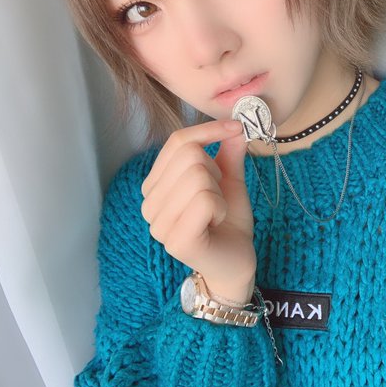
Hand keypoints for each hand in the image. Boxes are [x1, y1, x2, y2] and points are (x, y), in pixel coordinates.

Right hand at [140, 120, 255, 302]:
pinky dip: (221, 207)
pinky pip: (205, 200)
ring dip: (219, 193)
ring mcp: (158, 224)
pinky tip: (216, 224)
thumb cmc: (228, 222)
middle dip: (216, 172)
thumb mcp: (230, 180)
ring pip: (198, 176)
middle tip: (218, 198)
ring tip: (216, 213)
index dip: (209, 130)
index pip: (177, 142)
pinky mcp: (176, 240)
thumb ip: (228, 152)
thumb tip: (234, 123)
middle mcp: (149, 204)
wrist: (236, 262)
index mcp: (156, 185)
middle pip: (189, 156)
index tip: (236, 129)